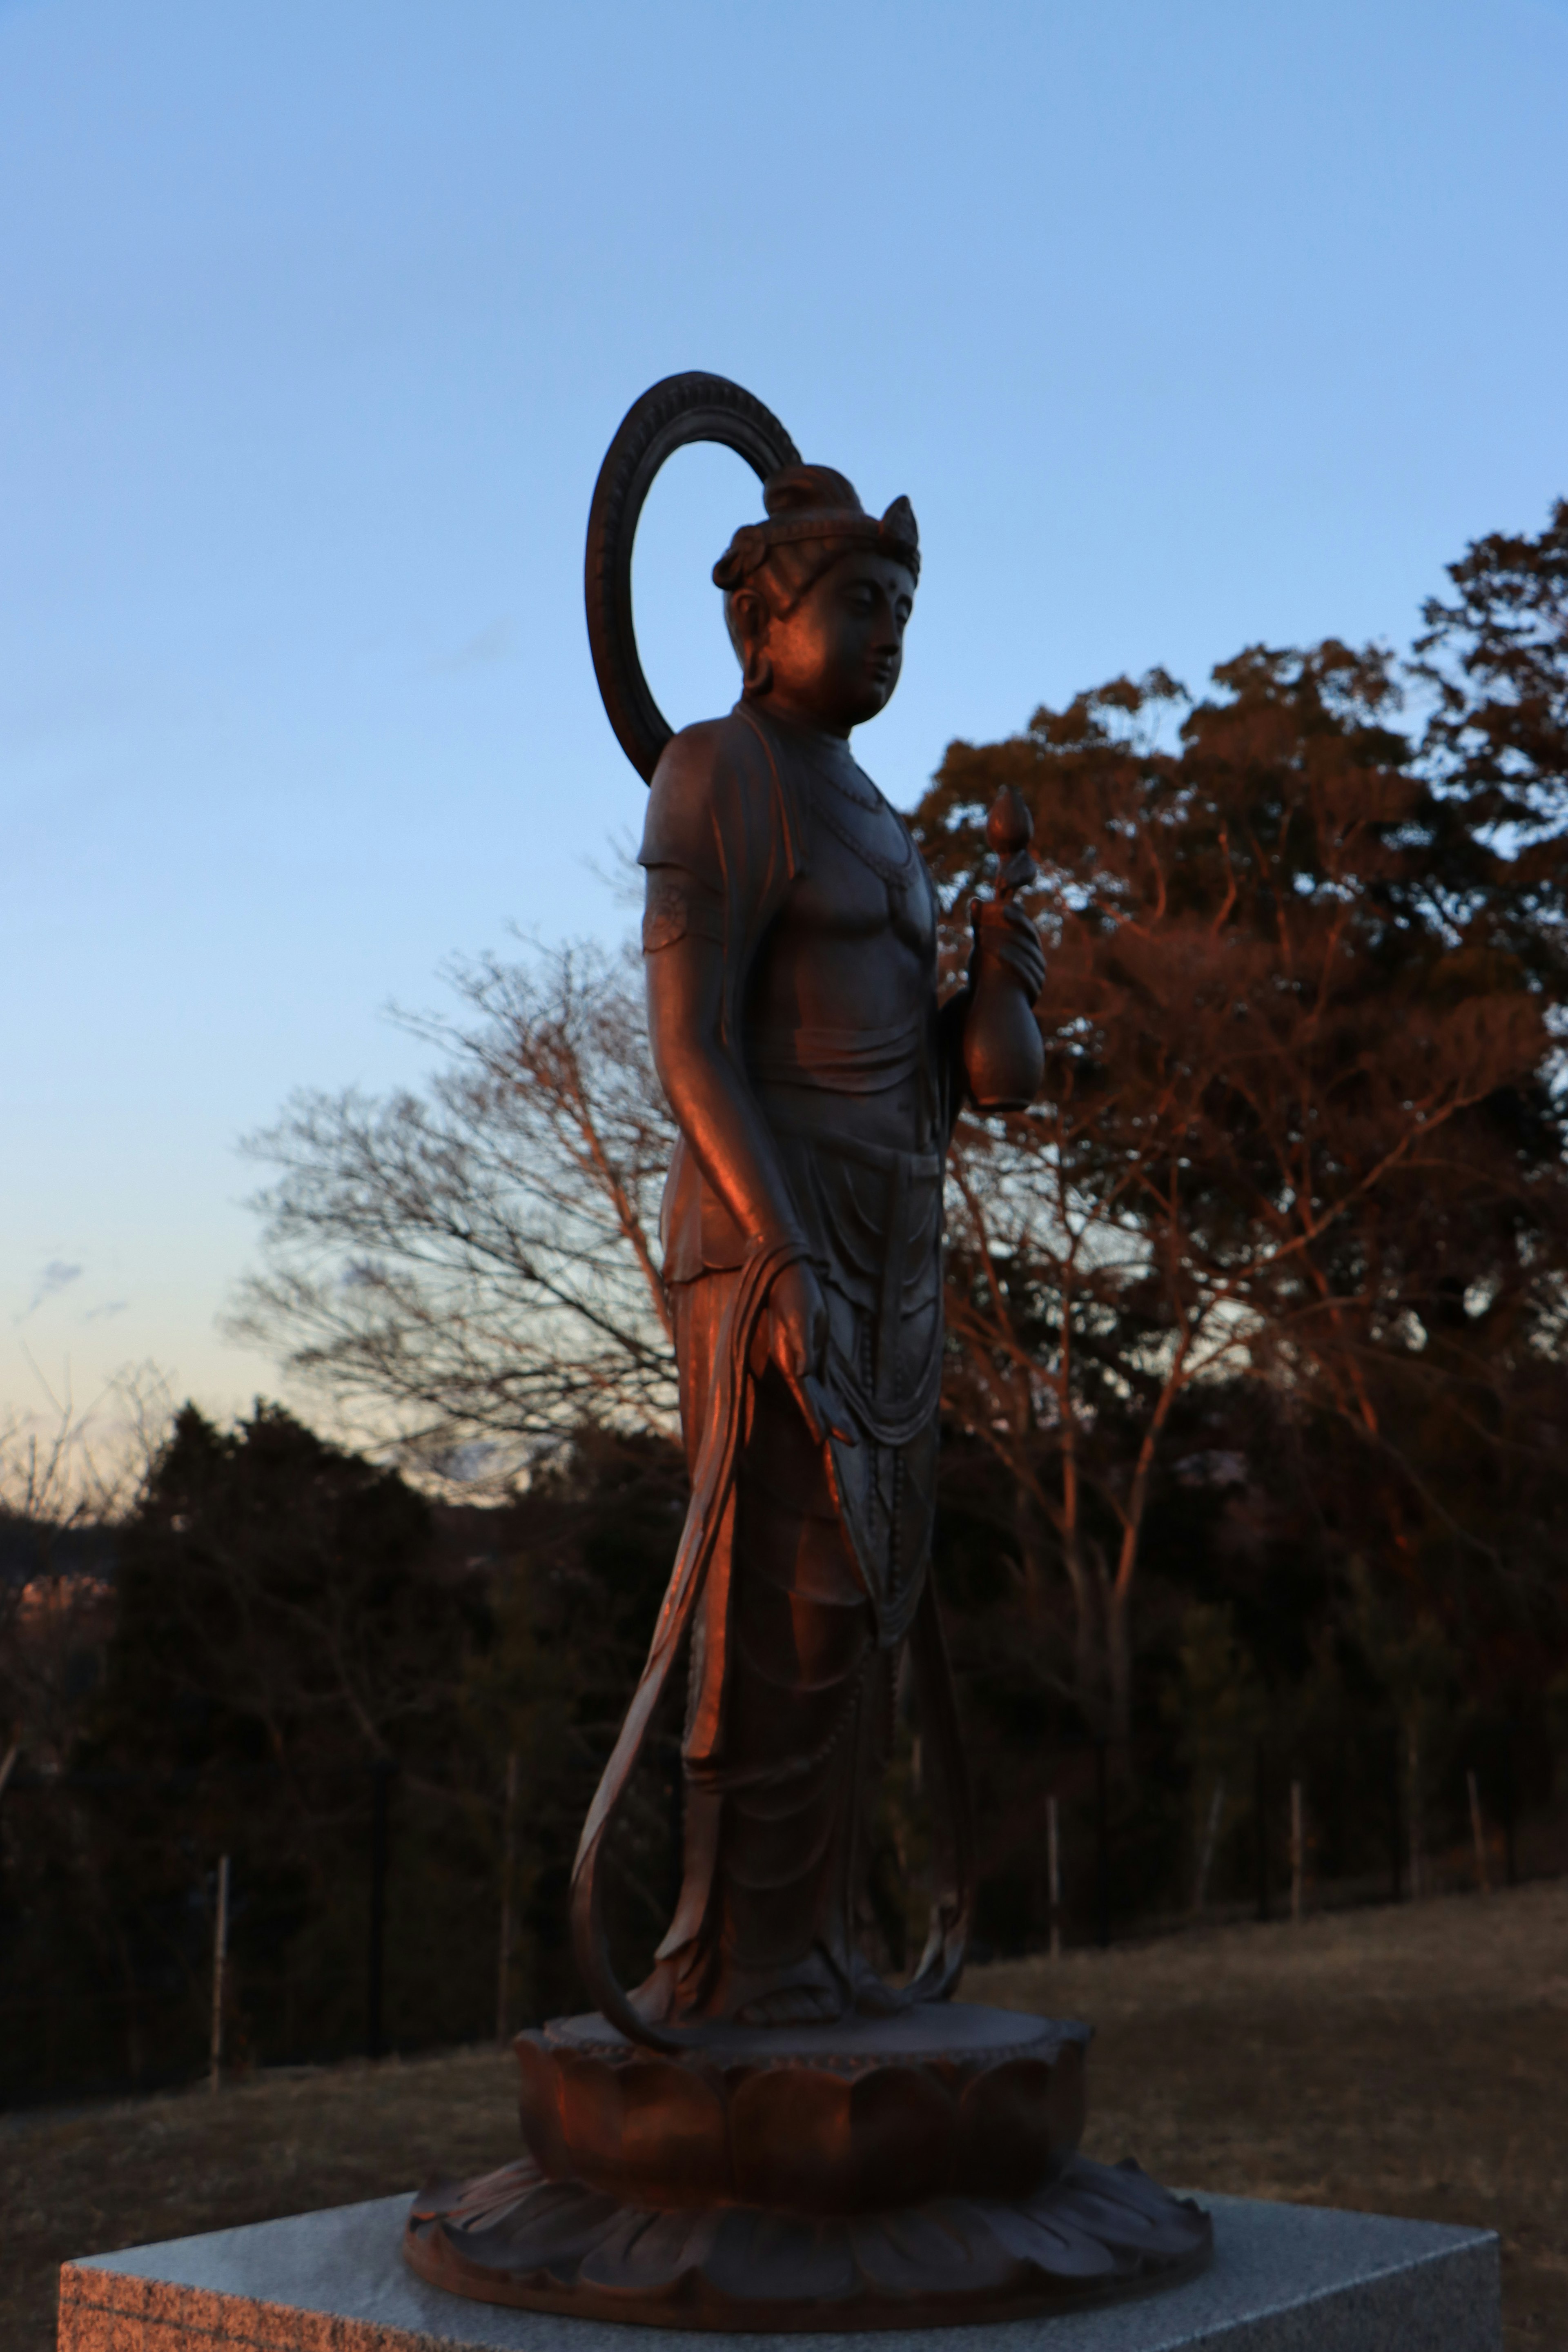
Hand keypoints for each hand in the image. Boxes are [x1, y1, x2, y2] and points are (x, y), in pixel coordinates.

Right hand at [751, 1260, 856, 1446]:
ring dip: (833, 1414)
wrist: (790, 1276)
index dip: (813, 1416)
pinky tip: (838, 1411)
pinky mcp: (814, 1353)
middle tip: (852, 1441)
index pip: (804, 1393)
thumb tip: (803, 1372)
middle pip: (814, 1400)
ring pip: (820, 1394)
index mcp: (789, 1359)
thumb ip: (802, 1345)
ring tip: (851, 1436)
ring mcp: (804, 1360)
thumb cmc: (796, 1293)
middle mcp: (795, 1365)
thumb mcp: (801, 1317)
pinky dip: (831, 1398)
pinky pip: (824, 1382)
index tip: (822, 1438)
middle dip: (830, 1421)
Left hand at [971, 899, 1044, 1005]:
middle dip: (1009, 928)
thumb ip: (980, 926)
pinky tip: (999, 954)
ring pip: (1027, 955)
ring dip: (1006, 943)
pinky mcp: (1034, 991)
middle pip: (1029, 939)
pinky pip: (1027, 973)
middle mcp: (1037, 960)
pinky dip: (1014, 961)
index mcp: (1029, 948)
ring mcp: (1038, 976)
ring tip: (983, 937)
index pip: (1026, 927)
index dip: (1016, 915)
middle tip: (990, 920)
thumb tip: (974, 901)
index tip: (1001, 906)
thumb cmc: (987, 974)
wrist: (988, 1006)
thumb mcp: (983, 949)